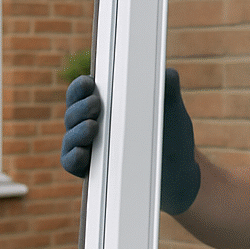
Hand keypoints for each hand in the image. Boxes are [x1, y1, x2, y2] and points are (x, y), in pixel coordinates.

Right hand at [59, 70, 200, 215]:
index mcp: (107, 105)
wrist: (179, 173)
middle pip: (73, 113)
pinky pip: (71, 163)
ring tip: (92, 127)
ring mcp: (88, 148)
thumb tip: (168, 74)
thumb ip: (169, 90)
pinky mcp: (89, 171)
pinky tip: (83, 153)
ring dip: (77, 131)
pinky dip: (74, 157)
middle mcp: (91, 125)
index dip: (81, 86)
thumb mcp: (172, 112)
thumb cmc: (171, 137)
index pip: (83, 92)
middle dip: (80, 107)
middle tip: (96, 104)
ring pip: (70, 137)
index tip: (90, 82)